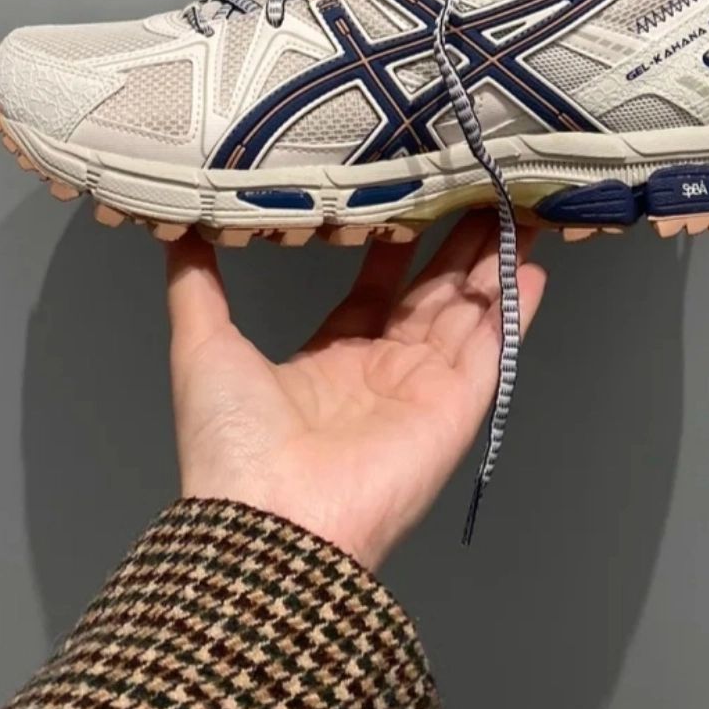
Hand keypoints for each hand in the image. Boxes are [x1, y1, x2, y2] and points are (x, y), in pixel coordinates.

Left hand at [165, 212, 546, 570]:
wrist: (270, 520)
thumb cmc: (234, 441)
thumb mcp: (203, 347)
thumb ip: (197, 286)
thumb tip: (175, 230)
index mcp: (332, 358)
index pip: (376, 288)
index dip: (395, 244)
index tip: (410, 194)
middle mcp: (384, 369)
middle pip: (433, 293)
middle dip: (458, 244)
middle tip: (479, 189)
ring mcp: (425, 389)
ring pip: (469, 312)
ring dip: (495, 263)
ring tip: (519, 209)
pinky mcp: (457, 408)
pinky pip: (492, 351)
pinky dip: (515, 312)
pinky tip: (534, 269)